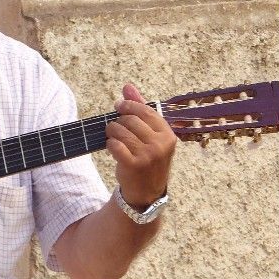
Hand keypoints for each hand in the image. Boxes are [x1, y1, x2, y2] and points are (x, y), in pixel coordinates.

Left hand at [105, 83, 176, 207]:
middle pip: (130, 119)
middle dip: (118, 121)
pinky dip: (110, 145)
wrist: (146, 192)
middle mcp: (160, 143)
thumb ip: (140, 110)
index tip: (119, 107)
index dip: (129, 105)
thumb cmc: (147, 158)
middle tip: (115, 128)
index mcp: (167, 134)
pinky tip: (113, 149)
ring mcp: (148, 155)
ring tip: (113, 138)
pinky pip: (115, 145)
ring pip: (120, 131)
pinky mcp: (134, 165)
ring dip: (112, 133)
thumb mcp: (150, 135)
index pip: (145, 110)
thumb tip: (127, 86)